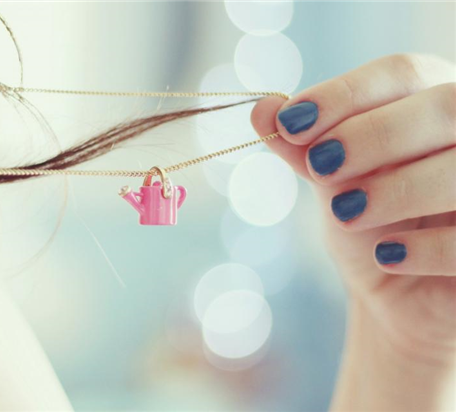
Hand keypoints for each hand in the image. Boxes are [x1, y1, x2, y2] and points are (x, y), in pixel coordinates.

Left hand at [251, 54, 455, 407]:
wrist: (401, 295)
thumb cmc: (372, 226)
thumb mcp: (334, 184)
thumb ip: (305, 149)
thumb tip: (260, 109)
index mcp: (431, 103)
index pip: (402, 73)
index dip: (345, 93)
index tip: (291, 122)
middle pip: (444, 105)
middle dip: (375, 134)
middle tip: (320, 165)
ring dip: (398, 188)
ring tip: (345, 211)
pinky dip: (426, 246)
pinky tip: (386, 255)